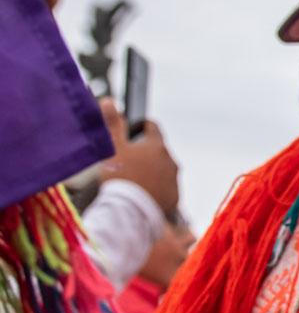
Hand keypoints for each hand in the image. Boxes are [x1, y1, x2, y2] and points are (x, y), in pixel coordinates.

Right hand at [98, 98, 179, 216]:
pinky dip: (156, 188)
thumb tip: (109, 101)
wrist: (130, 211)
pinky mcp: (174, 197)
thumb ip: (112, 124)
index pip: (152, 127)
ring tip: (133, 179)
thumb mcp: (112, 147)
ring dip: (151, 171)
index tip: (134, 128)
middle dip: (145, 152)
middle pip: (158, 151)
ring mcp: (174, 180)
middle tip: (127, 160)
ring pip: (162, 170)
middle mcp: (171, 161)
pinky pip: (165, 188)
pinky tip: (141, 193)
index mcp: (157, 145)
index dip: (141, 126)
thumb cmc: (120, 177)